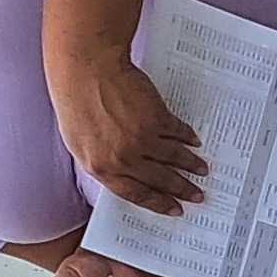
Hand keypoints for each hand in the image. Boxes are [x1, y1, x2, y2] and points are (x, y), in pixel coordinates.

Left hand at [52, 53, 205, 214]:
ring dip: (191, 165)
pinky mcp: (155, 118)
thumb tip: (124, 173)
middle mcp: (124, 158)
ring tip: (202, 170)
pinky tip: (194, 141)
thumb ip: (102, 162)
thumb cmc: (75, 101)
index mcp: (102, 167)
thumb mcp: (78, 142)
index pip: (136, 194)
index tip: (174, 208)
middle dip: (182, 189)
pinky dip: (188, 137)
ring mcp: (142, 138)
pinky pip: (177, 132)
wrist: (85, 69)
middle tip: (196, 195)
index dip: (158, 203)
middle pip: (161, 180)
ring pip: (174, 158)